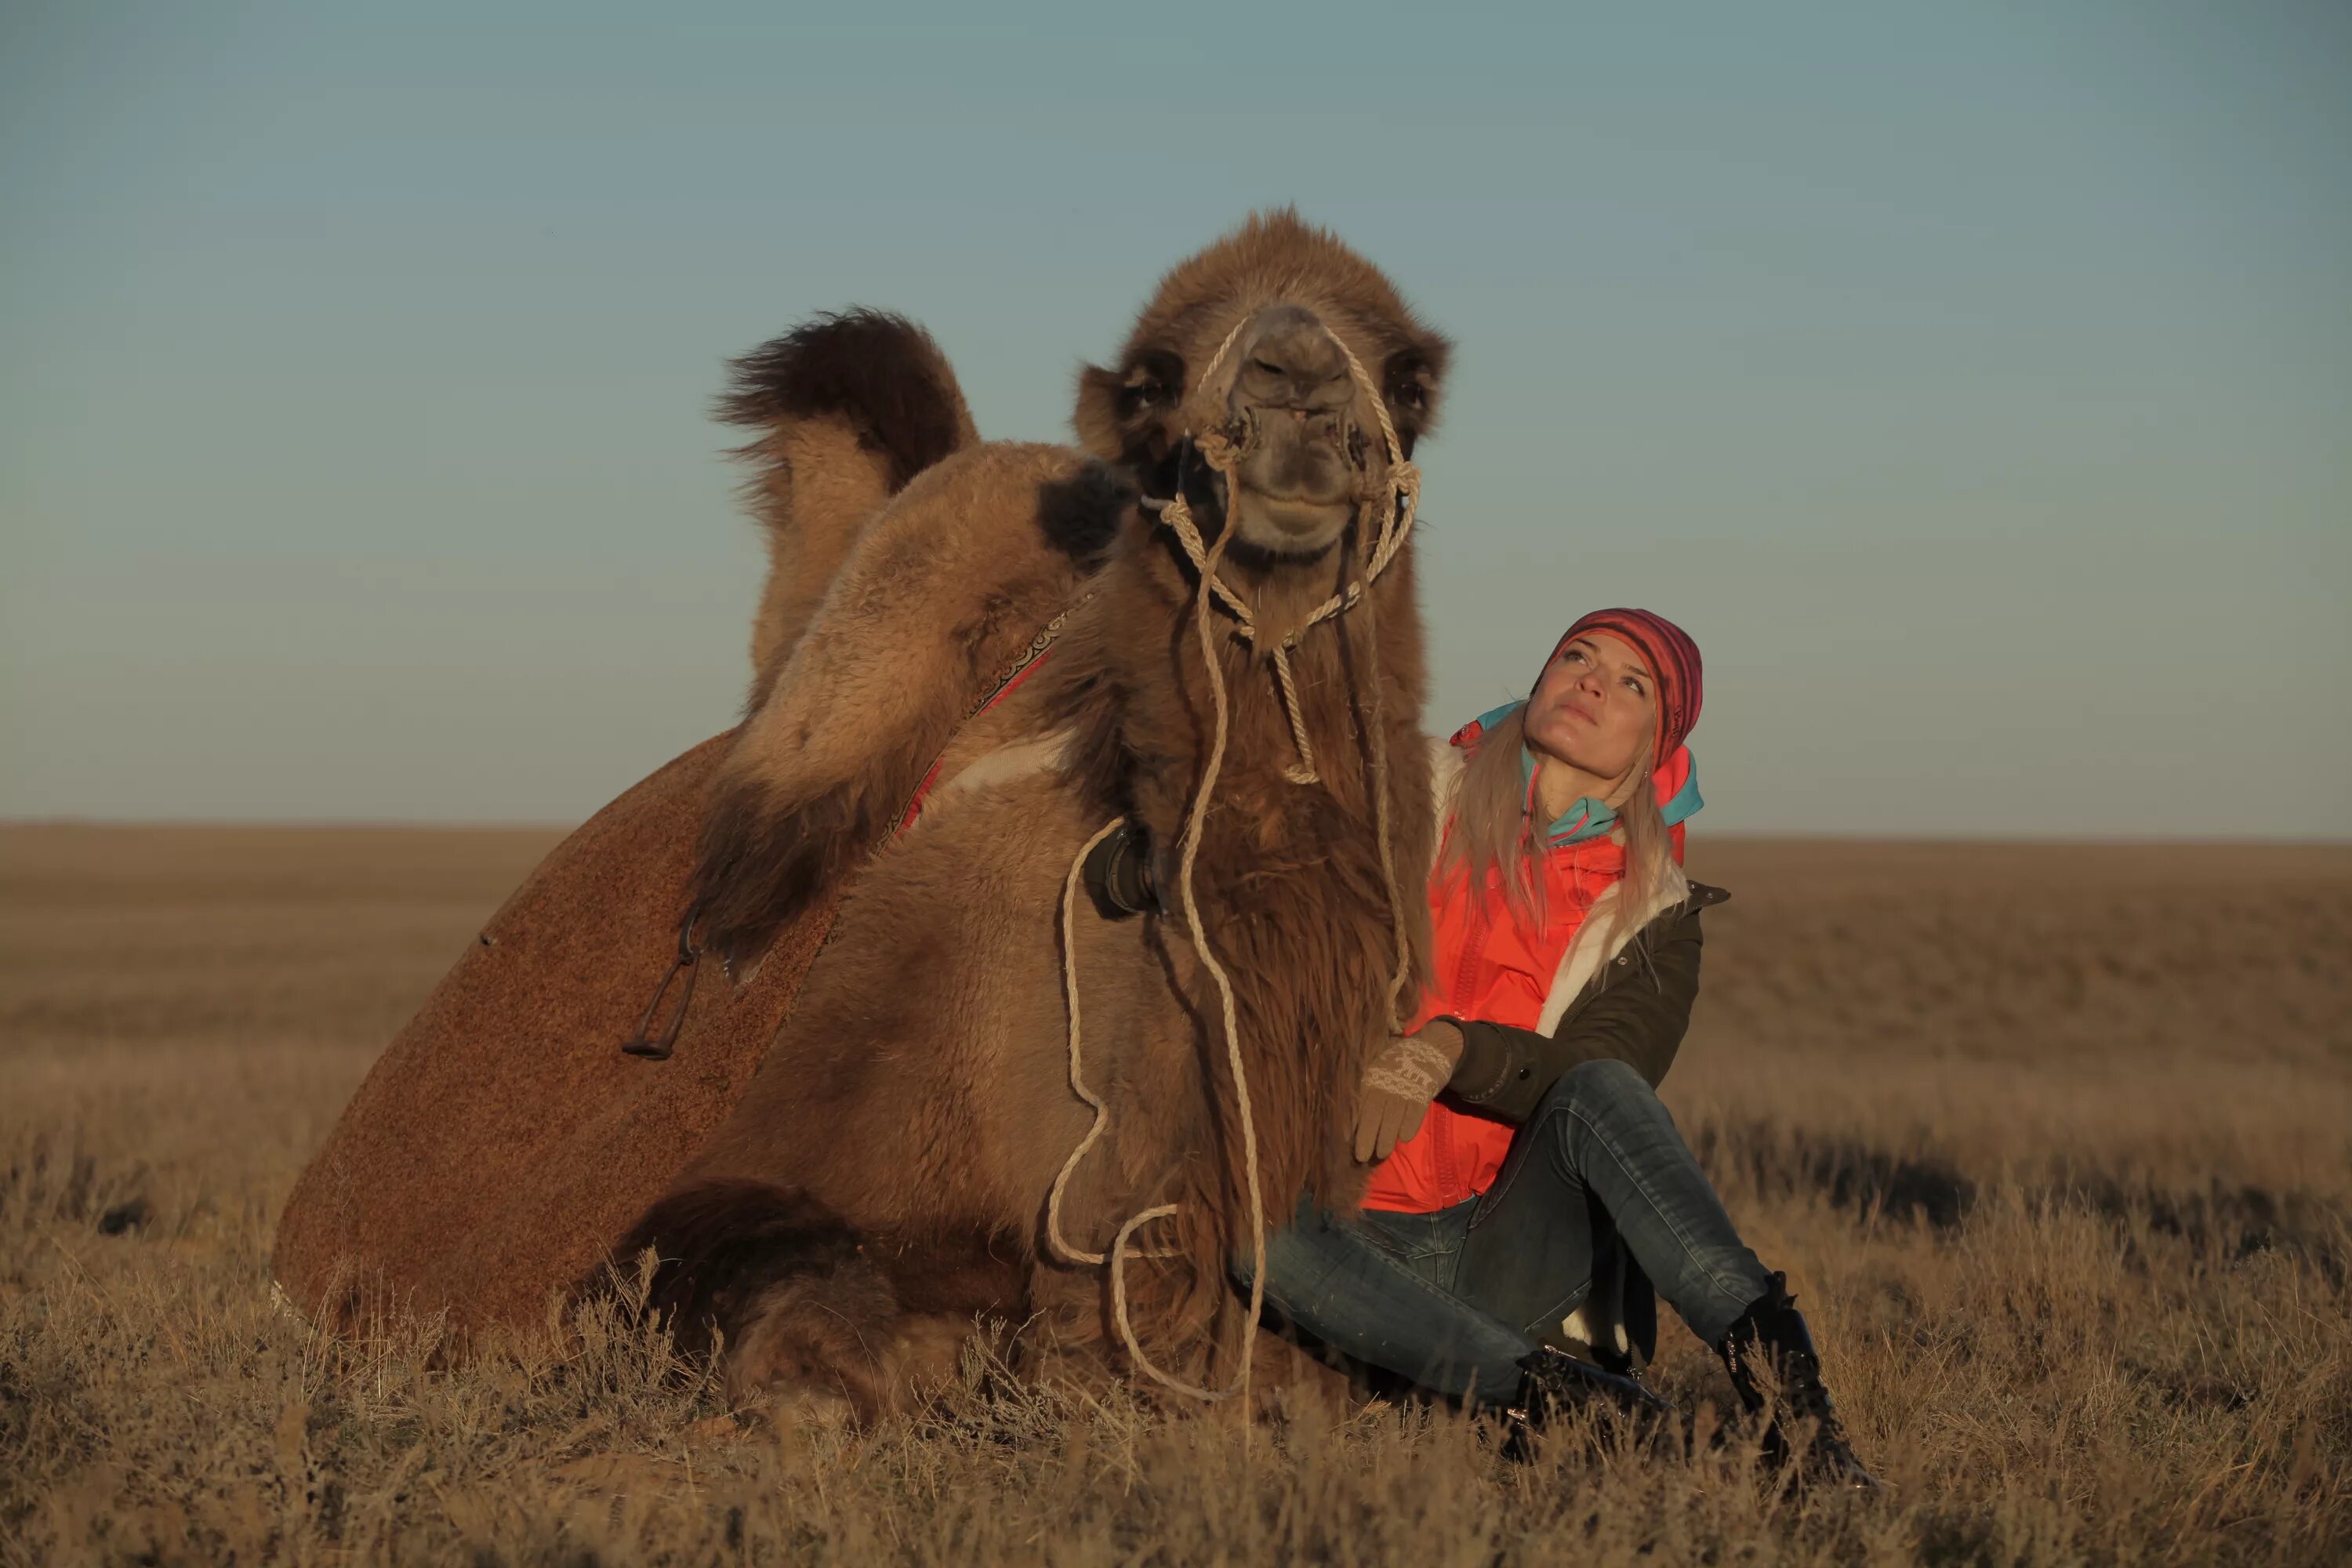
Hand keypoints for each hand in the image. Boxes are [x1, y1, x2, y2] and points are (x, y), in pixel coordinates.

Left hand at [1353, 1021, 1464, 1163]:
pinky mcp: (1423, 1090)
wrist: (1431, 1046)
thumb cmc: (1400, 1062)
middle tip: (1362, 1157)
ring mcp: (1405, 1085)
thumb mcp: (1380, 1069)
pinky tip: (1404, 1138)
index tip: (1348, 1142)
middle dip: (1367, 1137)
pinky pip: (1414, 1113)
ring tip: (1381, 1153)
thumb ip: (1370, 1088)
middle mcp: (1385, 1081)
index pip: (1359, 1104)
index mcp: (1371, 1075)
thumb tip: (1356, 1117)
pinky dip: (1409, 1127)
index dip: (1354, 1124)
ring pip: (1392, 1116)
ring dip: (1386, 1137)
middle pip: (1373, 1112)